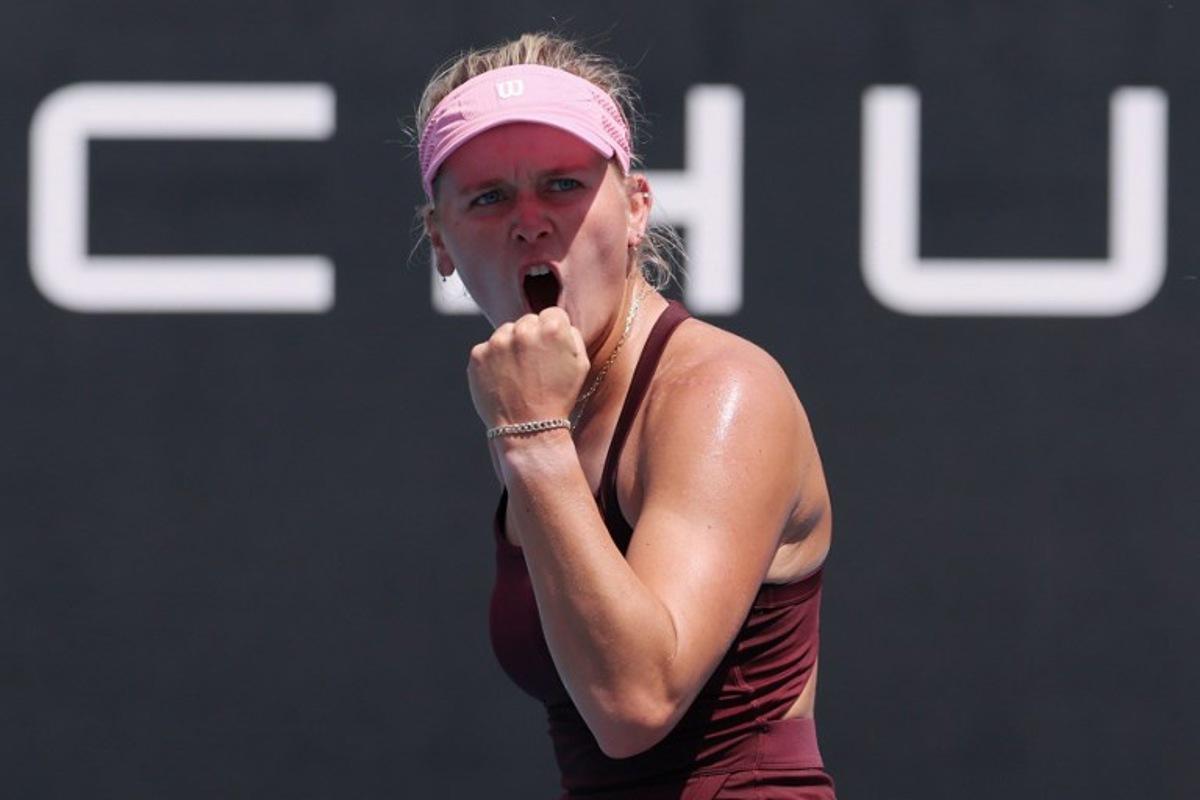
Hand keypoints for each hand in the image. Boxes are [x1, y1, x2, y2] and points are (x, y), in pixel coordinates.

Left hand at [467, 307, 588, 430]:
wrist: (528, 430)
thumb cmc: (559, 398)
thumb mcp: (581, 364)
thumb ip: (572, 335)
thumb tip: (559, 323)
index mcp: (552, 328)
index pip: (552, 314)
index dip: (554, 333)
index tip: (551, 351)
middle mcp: (523, 329)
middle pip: (527, 321)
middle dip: (531, 338)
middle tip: (534, 365)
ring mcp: (497, 342)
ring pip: (505, 333)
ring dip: (510, 347)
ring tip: (519, 375)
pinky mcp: (477, 355)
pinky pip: (487, 349)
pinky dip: (493, 361)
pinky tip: (504, 380)